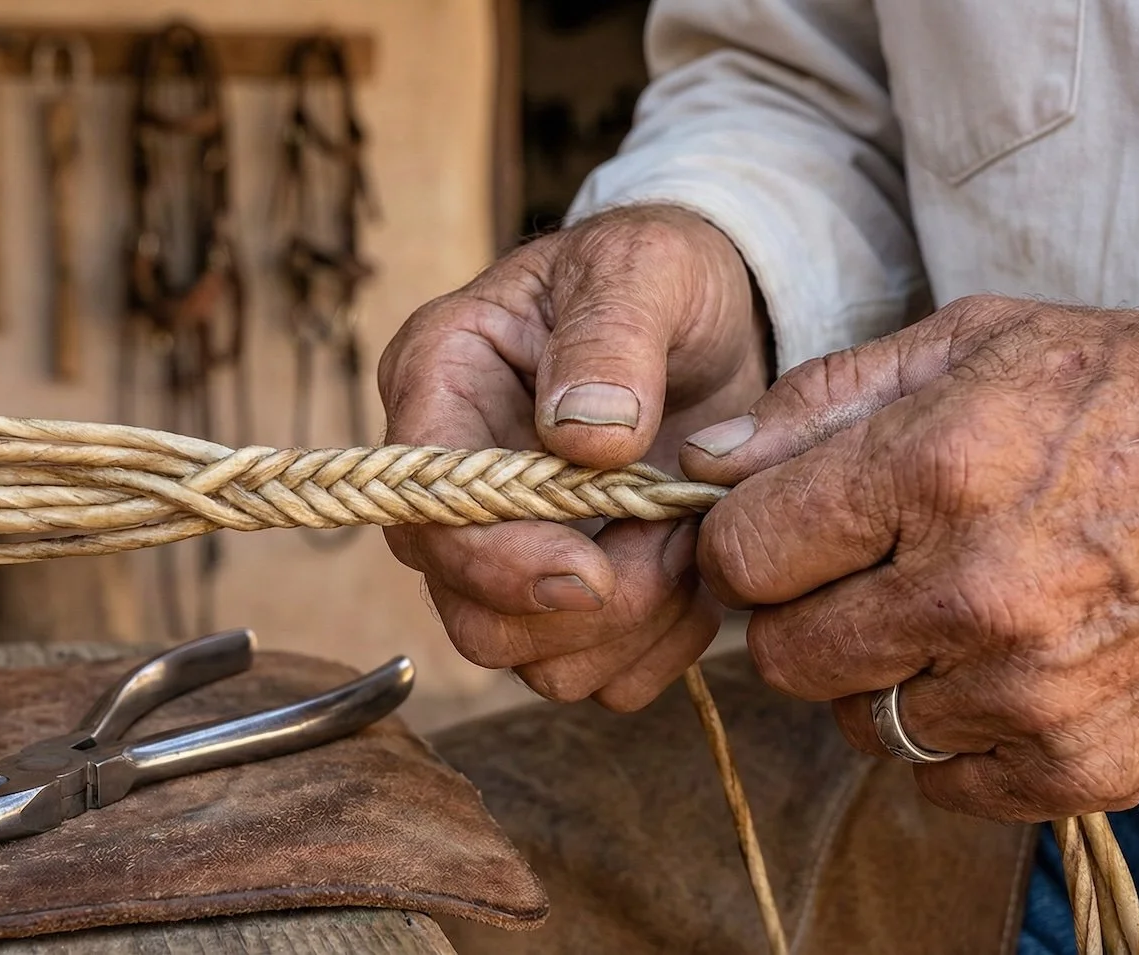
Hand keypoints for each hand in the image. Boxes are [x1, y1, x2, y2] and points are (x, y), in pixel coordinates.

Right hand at [379, 205, 769, 709]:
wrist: (710, 316)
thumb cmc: (657, 275)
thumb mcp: (644, 266)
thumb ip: (611, 335)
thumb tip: (586, 433)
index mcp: (439, 385)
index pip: (428, 511)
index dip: (501, 562)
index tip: (594, 571)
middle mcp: (454, 485)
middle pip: (471, 614)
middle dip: (582, 609)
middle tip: (672, 544)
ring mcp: (507, 549)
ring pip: (534, 661)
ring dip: (630, 630)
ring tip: (690, 541)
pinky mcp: (567, 595)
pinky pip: (600, 674)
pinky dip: (661, 646)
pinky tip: (698, 573)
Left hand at [684, 295, 1138, 820]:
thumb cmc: (1134, 398)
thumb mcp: (981, 342)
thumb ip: (825, 399)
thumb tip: (705, 462)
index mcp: (938, 469)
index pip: (744, 555)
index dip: (747, 543)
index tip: (781, 534)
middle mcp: (975, 591)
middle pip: (784, 656)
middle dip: (802, 614)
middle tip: (863, 576)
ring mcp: (1029, 692)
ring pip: (858, 724)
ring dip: (880, 678)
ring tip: (950, 615)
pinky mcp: (1079, 766)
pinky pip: (941, 782)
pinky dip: (953, 736)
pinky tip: (999, 671)